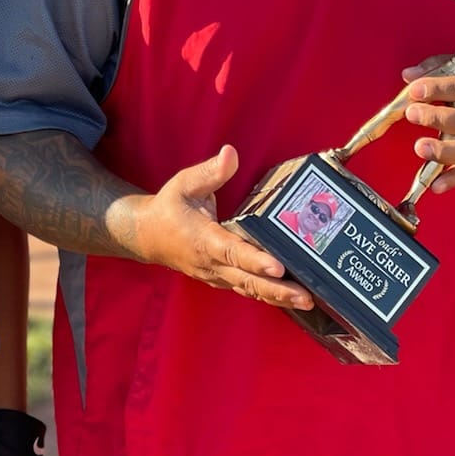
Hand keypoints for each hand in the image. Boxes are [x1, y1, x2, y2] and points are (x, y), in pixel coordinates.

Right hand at [136, 146, 314, 310]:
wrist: (146, 236)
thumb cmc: (168, 208)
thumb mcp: (184, 184)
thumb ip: (210, 171)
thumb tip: (230, 153)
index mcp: (203, 240)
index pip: (232, 252)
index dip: (255, 261)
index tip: (277, 267)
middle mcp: (211, 264)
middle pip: (247, 281)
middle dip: (278, 290)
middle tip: (306, 296)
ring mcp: (217, 276)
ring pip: (250, 290)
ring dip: (278, 298)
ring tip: (307, 301)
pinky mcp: (222, 280)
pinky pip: (247, 291)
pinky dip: (269, 297)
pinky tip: (291, 299)